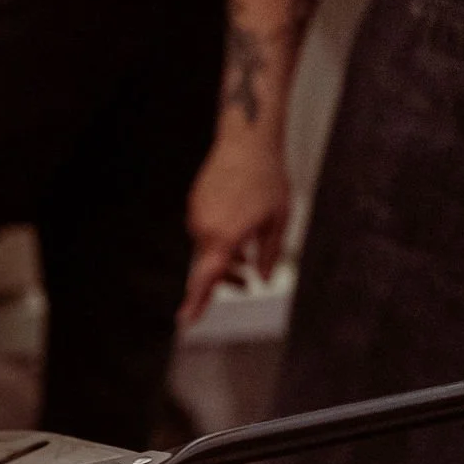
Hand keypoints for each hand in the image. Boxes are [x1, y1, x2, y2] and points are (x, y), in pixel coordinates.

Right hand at [180, 134, 291, 325]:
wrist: (247, 141)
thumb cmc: (266, 179)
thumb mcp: (278, 220)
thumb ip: (268, 254)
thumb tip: (262, 279)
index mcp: (224, 237)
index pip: (205, 278)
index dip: (196, 302)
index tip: (185, 321)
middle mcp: (204, 229)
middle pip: (208, 267)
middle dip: (226, 279)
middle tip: (246, 285)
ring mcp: (197, 216)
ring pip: (208, 248)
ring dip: (226, 257)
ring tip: (248, 256)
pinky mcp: (195, 204)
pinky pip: (205, 231)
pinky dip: (220, 239)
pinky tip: (238, 232)